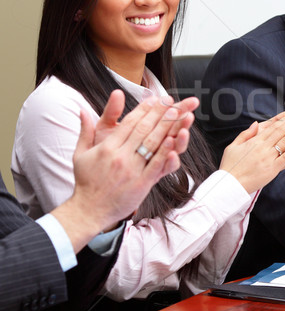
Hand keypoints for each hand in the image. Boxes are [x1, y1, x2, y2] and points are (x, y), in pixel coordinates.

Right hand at [52, 92, 195, 251]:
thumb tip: (83, 110)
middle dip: (160, 113)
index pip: (129, 123)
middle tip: (173, 101)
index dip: (144, 109)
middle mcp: (121, 156)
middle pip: (144, 129)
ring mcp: (132, 170)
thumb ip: (85, 130)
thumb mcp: (80, 154)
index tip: (156, 99)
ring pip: (152, 144)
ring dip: (167, 127)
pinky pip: (156, 165)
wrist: (88, 211)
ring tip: (179, 113)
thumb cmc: (85, 182)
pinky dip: (166, 152)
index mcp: (108, 147)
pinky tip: (175, 140)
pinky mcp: (141, 184)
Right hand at [220, 109, 284, 192]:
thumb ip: (246, 134)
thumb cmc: (229, 166)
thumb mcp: (233, 146)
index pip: (274, 127)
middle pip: (282, 131)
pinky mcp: (273, 169)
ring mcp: (269, 158)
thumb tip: (256, 124)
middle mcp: (263, 148)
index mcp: (255, 141)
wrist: (229, 185)